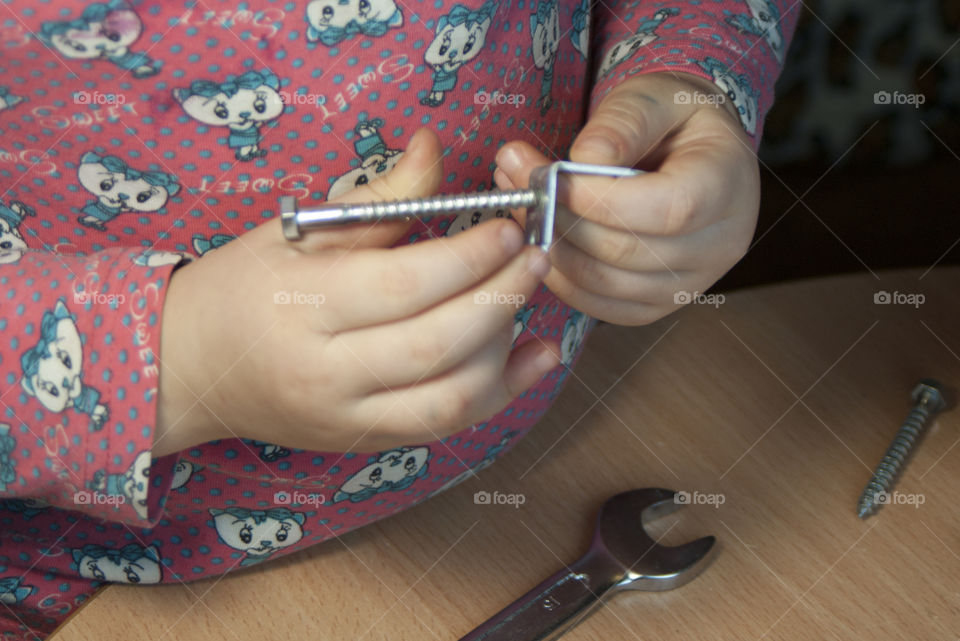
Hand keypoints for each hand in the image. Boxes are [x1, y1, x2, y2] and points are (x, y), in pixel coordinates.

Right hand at [155, 128, 559, 456]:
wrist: (189, 367)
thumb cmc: (242, 287)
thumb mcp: (300, 231)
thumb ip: (378, 197)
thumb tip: (434, 148)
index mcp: (302, 307)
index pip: (404, 285)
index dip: (469, 257)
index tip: (508, 228)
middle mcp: (324, 373)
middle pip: (437, 344)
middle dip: (501, 298)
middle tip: (534, 259)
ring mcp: (346, 418)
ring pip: (450, 400)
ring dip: (504, 349)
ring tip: (522, 302)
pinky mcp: (364, 443)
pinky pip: (445, 428)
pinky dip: (499, 393)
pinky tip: (531, 357)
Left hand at [494, 71, 759, 325]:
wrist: (692, 150)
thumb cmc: (673, 119)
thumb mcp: (654, 96)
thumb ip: (622, 121)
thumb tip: (583, 159)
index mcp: (726, 187)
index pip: (668, 210)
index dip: (601, 200)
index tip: (550, 175)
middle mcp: (718, 246)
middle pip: (628, 252)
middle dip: (561, 218)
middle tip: (515, 178)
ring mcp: (689, 283)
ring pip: (606, 284)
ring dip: (551, 247)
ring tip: (521, 201)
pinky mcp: (656, 304)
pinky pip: (600, 305)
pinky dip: (561, 276)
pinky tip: (541, 236)